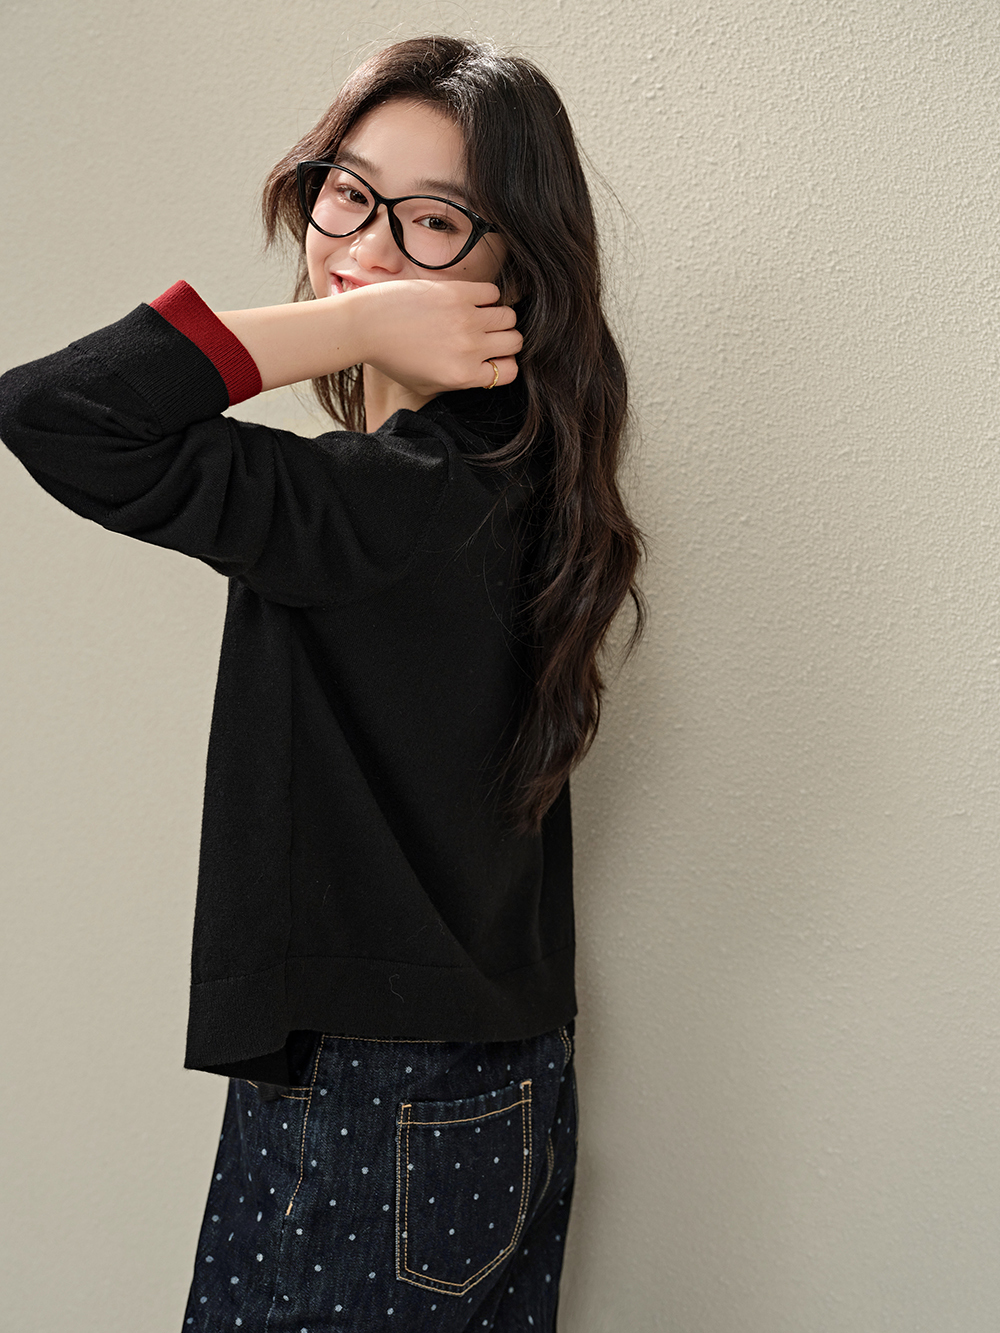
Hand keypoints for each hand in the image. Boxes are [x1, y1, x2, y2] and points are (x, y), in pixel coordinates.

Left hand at [351, 280, 520, 394]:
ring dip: (497, 316)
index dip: (503, 363)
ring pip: (509, 316)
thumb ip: (459, 383)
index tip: (491, 356)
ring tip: (479, 316)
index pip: (510, 371)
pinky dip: (487, 296)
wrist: (366, 327)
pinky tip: (469, 301)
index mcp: (463, 376)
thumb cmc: (392, 358)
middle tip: (486, 334)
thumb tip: (484, 371)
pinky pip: (492, 292)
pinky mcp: (457, 293)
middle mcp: (470, 349)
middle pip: (514, 341)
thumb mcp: (426, 385)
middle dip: (503, 339)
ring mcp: (465, 319)